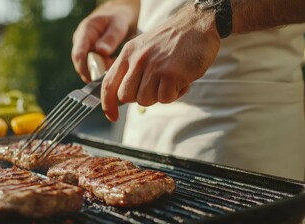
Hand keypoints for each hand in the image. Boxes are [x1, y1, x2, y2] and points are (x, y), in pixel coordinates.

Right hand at [71, 0, 138, 82]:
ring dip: (99, 70)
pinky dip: (102, 69)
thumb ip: (111, 38)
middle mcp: (80, 41)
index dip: (84, 68)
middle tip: (111, 67)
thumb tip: (102, 52)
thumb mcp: (118, 25)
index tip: (96, 77)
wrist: (117, 16)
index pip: (78, 54)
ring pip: (86, 67)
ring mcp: (83, 49)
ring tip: (113, 62)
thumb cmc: (118, 18)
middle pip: (81, 64)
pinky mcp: (88, 55)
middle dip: (95, 70)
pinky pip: (92, 67)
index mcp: (84, 31)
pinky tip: (112, 62)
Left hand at [101, 4, 220, 120]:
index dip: (107, 104)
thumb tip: (121, 95)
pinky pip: (165, 99)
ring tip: (170, 79)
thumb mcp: (143, 48)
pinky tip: (181, 79)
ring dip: (159, 95)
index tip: (112, 116)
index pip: (108, 84)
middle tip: (156, 84)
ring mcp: (153, 67)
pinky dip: (175, 94)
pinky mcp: (170, 74)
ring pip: (145, 100)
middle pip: (126, 97)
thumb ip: (130, 69)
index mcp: (128, 53)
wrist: (197, 25)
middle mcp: (137, 60)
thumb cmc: (171, 41)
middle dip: (140, 96)